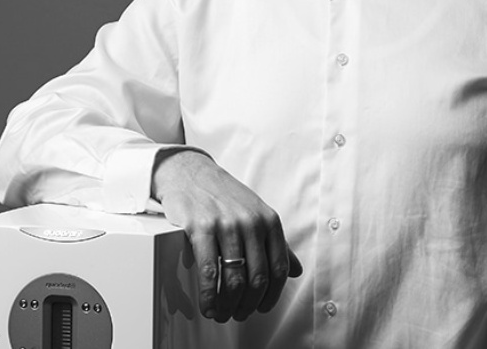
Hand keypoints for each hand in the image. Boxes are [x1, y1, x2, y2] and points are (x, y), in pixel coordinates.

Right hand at [151, 149, 302, 322]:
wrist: (189, 172)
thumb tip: (296, 270)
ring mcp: (226, 224)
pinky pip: (210, 271)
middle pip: (257, 278)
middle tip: (239, 314)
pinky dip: (209, 295)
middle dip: (248, 305)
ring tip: (222, 312)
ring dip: (228, 305)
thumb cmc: (223, 195)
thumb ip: (276, 242)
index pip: (279, 268)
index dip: (272, 295)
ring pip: (234, 279)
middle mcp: (250, 221)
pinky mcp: (201, 227)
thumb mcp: (256, 212)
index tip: (262, 307)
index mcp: (268, 219)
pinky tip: (207, 303)